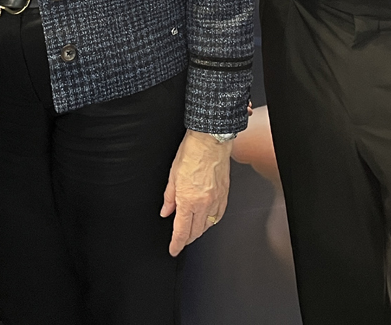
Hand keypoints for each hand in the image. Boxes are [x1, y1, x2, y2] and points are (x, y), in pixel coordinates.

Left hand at [161, 129, 233, 256]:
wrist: (210, 141)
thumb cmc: (191, 153)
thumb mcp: (172, 176)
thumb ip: (169, 198)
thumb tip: (166, 212)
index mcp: (188, 200)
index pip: (181, 231)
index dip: (176, 244)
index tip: (173, 250)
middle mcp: (203, 204)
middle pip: (195, 231)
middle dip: (187, 239)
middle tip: (180, 240)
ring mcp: (216, 200)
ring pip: (208, 226)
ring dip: (199, 231)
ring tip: (192, 230)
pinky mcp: (225, 195)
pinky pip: (218, 216)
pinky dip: (211, 221)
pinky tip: (207, 220)